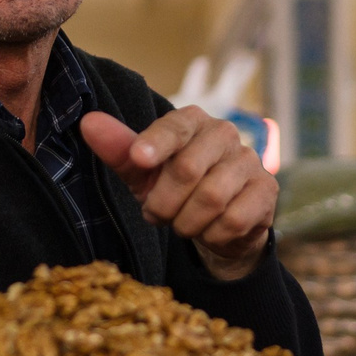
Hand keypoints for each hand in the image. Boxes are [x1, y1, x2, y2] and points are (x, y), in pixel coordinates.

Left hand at [79, 107, 276, 279]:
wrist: (218, 223)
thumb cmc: (174, 189)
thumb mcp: (143, 173)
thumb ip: (119, 149)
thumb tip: (88, 122)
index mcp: (193, 121)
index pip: (175, 126)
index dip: (155, 143)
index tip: (139, 158)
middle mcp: (225, 133)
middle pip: (188, 168)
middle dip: (164, 202)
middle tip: (157, 213)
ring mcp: (250, 161)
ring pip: (211, 198)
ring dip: (186, 222)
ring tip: (182, 223)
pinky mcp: (266, 190)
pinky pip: (233, 220)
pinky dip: (212, 234)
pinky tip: (210, 231)